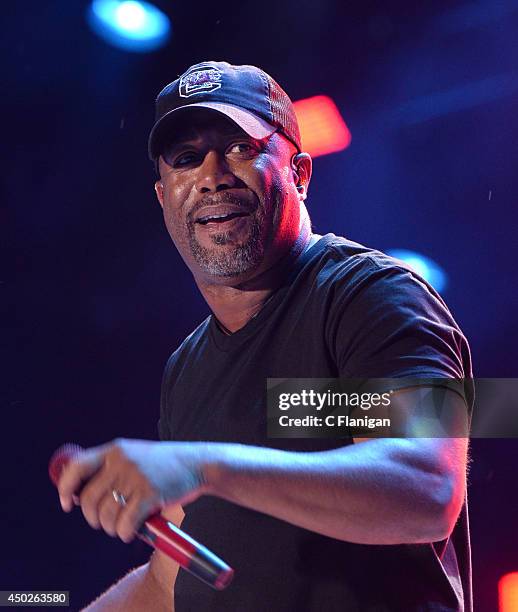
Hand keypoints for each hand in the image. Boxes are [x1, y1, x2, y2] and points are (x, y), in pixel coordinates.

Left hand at [57, 439, 208, 542]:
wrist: (198, 463)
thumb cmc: (164, 466)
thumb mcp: (134, 456)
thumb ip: (110, 468)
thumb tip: (78, 495)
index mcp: (115, 450)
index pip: (77, 467)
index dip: (65, 488)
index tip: (67, 503)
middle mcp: (122, 461)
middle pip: (88, 499)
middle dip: (92, 518)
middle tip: (103, 523)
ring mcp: (136, 477)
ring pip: (106, 515)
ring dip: (111, 528)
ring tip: (122, 526)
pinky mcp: (150, 494)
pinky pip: (124, 524)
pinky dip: (125, 533)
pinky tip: (132, 531)